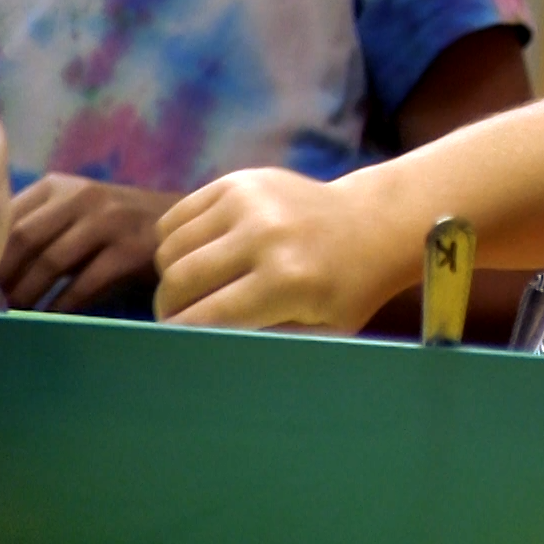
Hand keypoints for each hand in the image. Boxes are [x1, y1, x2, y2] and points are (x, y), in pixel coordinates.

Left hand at [0, 173, 177, 311]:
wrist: (188, 228)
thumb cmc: (119, 229)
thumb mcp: (76, 216)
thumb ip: (39, 231)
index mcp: (59, 187)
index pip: (6, 217)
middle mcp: (83, 197)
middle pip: (22, 238)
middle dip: (0, 277)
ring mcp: (111, 221)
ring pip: (50, 262)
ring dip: (25, 295)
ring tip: (13, 316)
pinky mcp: (133, 250)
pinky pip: (84, 284)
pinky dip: (61, 306)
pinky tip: (49, 320)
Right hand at [153, 167, 414, 330]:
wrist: (373, 224)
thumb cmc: (346, 290)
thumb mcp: (320, 333)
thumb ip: (266, 346)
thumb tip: (206, 362)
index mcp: (287, 281)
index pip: (204, 317)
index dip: (182, 336)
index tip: (179, 346)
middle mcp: (265, 235)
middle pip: (179, 281)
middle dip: (170, 307)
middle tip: (178, 318)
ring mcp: (249, 201)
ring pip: (170, 248)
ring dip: (172, 275)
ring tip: (193, 288)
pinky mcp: (238, 181)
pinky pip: (176, 219)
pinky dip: (175, 242)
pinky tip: (198, 256)